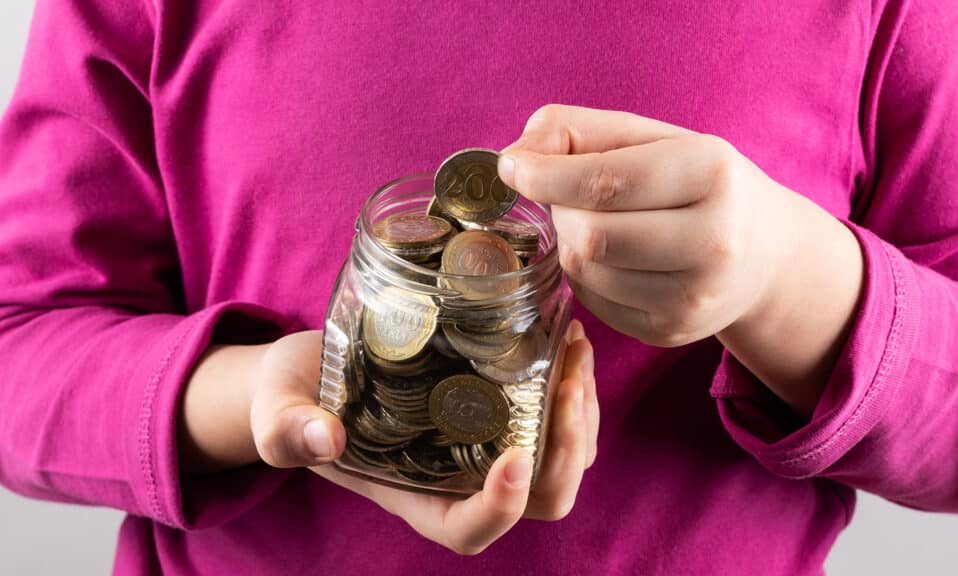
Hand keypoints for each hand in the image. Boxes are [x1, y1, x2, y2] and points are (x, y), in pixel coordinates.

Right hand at [250, 321, 597, 554]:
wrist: (316, 367)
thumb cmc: (294, 397)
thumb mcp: (277, 408)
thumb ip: (286, 428)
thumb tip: (322, 437)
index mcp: (415, 493)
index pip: (469, 529)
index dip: (501, 508)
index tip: (513, 457)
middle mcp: (463, 478)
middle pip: (542, 499)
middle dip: (567, 447)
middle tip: (568, 380)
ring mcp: (488, 444)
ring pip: (564, 458)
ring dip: (582, 410)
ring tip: (575, 346)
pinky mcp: (503, 408)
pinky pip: (559, 416)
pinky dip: (573, 383)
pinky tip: (565, 335)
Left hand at [499, 105, 793, 346]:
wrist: (764, 253)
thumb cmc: (697, 182)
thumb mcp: (652, 137)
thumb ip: (579, 131)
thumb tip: (514, 159)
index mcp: (712, 172)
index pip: (605, 182)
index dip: (545, 176)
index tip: (512, 168)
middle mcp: (714, 241)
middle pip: (592, 234)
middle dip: (562, 211)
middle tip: (568, 196)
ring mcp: (695, 296)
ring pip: (587, 271)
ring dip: (571, 243)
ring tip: (594, 223)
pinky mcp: (671, 331)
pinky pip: (594, 302)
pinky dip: (585, 275)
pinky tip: (609, 257)